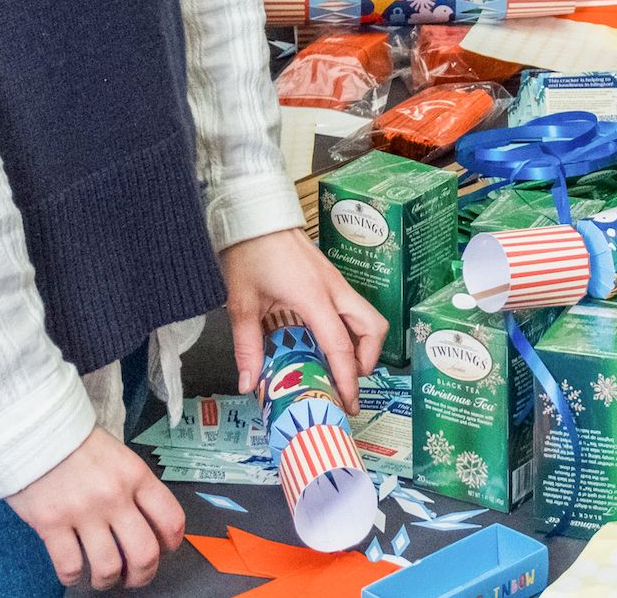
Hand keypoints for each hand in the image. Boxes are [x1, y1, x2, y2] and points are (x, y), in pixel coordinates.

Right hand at [5, 427, 183, 589]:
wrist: (34, 430)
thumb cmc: (77, 444)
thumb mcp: (118, 456)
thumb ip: (133, 487)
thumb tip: (146, 523)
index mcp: (135, 475)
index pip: (171, 519)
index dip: (172, 544)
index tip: (164, 550)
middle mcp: (114, 495)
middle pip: (144, 553)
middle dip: (143, 574)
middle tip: (134, 577)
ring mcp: (83, 511)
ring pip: (108, 567)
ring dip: (107, 581)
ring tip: (102, 578)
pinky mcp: (51, 523)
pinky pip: (70, 566)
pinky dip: (73, 577)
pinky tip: (73, 571)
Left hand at [223, 229, 385, 413]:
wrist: (253, 213)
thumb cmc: (248, 252)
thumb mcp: (242, 303)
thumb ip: (248, 347)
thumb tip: (250, 384)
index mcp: (315, 297)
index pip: (341, 346)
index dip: (347, 379)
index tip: (347, 403)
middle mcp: (334, 289)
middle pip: (373, 328)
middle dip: (367, 359)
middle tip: (346, 382)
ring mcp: (335, 280)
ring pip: (367, 316)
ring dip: (361, 344)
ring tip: (337, 365)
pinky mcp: (329, 276)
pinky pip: (350, 307)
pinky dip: (347, 329)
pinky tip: (322, 340)